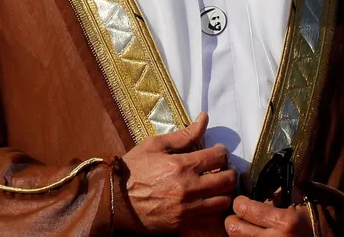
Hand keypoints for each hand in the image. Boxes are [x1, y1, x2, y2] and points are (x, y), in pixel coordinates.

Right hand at [121, 111, 236, 232]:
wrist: (114, 200)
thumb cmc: (134, 169)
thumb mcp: (155, 145)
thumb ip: (184, 134)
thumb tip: (204, 118)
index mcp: (181, 165)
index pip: (218, 156)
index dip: (222, 152)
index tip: (217, 152)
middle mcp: (188, 188)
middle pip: (227, 180)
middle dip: (229, 171)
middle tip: (221, 168)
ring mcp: (187, 209)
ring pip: (223, 201)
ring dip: (224, 191)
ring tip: (216, 185)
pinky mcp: (183, 225)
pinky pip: (211, 219)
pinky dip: (214, 209)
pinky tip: (207, 201)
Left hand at [224, 195, 312, 235]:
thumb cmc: (313, 217)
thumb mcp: (296, 201)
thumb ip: (274, 195)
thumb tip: (248, 184)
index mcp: (284, 222)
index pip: (244, 209)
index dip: (239, 202)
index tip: (241, 200)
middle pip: (234, 229)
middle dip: (232, 219)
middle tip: (239, 216)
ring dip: (239, 234)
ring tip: (246, 228)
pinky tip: (253, 235)